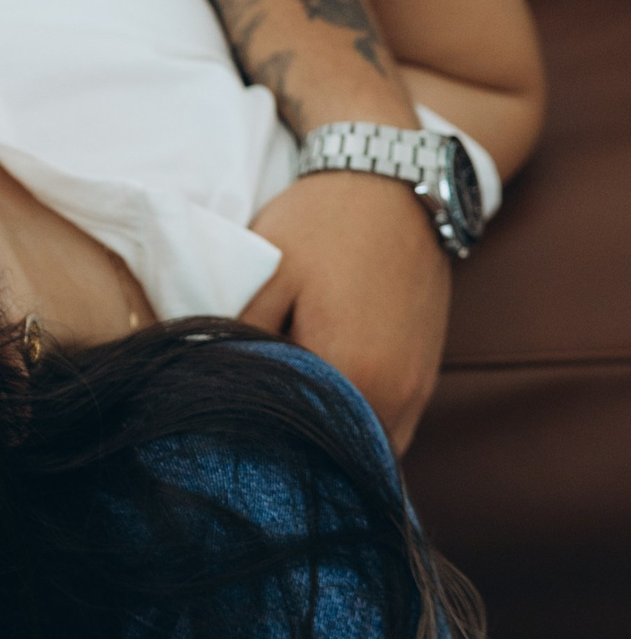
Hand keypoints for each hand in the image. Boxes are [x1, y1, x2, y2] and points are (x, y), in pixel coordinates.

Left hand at [240, 171, 451, 454]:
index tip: (231, 442)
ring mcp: (418, 389)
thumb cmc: (323, 222)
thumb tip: (212, 385)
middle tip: (253, 441)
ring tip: (288, 425)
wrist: (393, 180)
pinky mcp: (426, 376)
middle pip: (340, 458)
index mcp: (353, 373)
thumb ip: (241, 338)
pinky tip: (323, 409)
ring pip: (370, 450)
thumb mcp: (269, 274)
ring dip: (333, 444)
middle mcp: (395, 395)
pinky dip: (359, 430)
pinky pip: (393, 429)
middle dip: (299, 454)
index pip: (301, 444)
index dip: (264, 447)